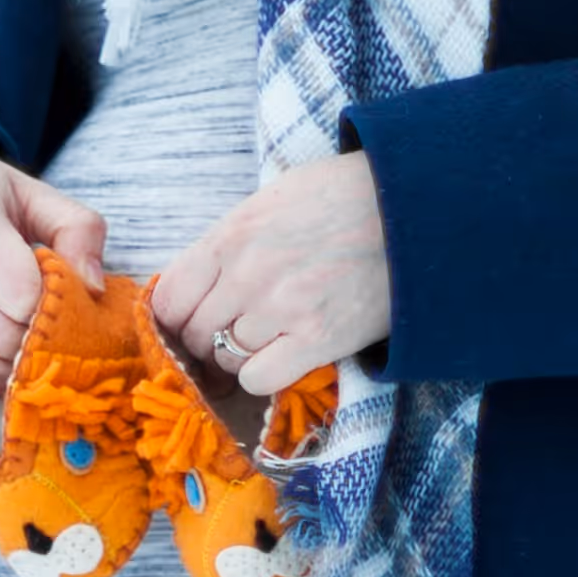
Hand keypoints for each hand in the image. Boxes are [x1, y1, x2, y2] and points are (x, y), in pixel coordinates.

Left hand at [150, 154, 389, 405]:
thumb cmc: (339, 197)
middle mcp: (246, 275)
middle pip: (194, 334)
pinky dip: (262, 375)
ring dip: (239, 357)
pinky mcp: (316, 338)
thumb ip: (227, 241)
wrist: (408, 208)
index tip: (191, 321)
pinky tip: (283, 357)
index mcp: (229, 236)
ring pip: (226, 359)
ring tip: (269, 337)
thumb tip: (193, 282)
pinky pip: (258, 379)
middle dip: (205, 342)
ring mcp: (279, 309)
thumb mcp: (269, 202)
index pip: (169, 299)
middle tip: (230, 336)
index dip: (176, 318)